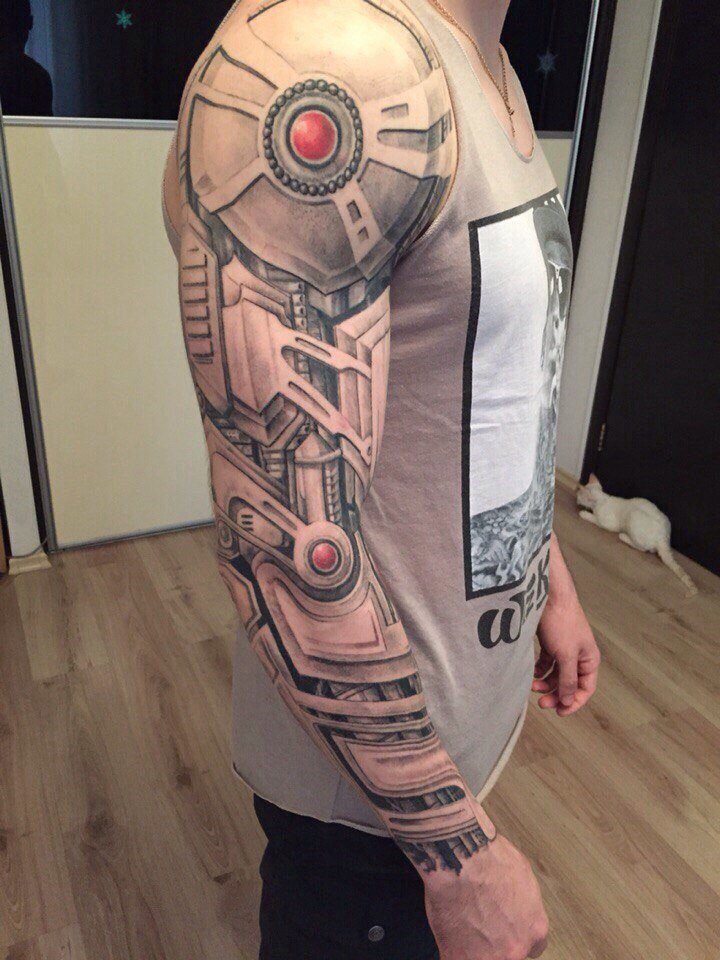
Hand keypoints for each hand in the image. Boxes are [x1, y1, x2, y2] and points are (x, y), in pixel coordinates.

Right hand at [424, 833, 547, 959]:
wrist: (461, 860)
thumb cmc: (489, 858)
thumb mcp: (523, 874)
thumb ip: (523, 899)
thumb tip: (515, 899)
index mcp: (534, 928)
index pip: (532, 946)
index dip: (516, 934)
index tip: (506, 930)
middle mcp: (516, 948)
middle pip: (509, 954)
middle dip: (496, 941)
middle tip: (481, 923)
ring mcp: (488, 956)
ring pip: (482, 958)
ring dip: (474, 946)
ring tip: (462, 922)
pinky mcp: (458, 957)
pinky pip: (454, 957)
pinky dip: (450, 947)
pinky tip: (448, 929)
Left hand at [532, 590, 599, 716]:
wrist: (549, 596)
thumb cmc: (562, 622)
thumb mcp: (566, 655)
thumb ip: (568, 679)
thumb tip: (568, 700)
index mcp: (589, 660)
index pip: (585, 689)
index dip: (573, 702)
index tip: (559, 712)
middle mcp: (579, 656)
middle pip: (569, 683)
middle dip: (556, 694)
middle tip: (541, 703)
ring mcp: (564, 649)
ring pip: (556, 674)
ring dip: (546, 683)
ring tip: (532, 686)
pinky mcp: (551, 643)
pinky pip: (547, 663)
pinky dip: (540, 670)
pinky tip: (531, 673)